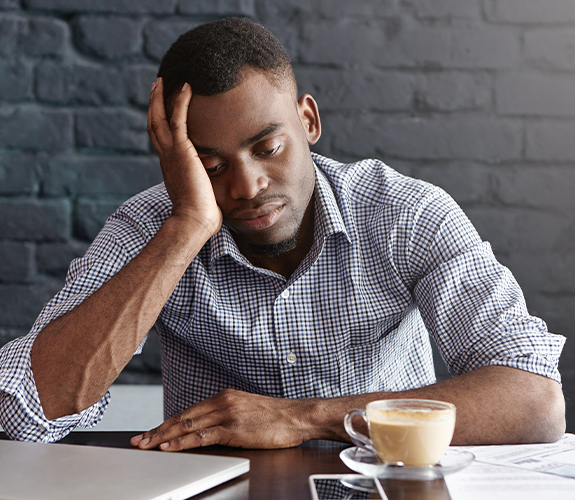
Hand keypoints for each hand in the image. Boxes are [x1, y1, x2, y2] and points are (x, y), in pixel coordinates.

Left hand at [130, 389, 315, 450]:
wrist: (297, 416)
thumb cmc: (275, 417)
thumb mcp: (246, 411)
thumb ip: (226, 416)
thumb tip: (207, 429)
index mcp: (224, 396)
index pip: (188, 411)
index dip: (166, 423)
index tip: (151, 432)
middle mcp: (222, 402)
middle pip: (182, 417)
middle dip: (158, 430)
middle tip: (139, 440)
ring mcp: (227, 414)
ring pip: (187, 426)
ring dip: (164, 437)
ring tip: (146, 445)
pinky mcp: (234, 428)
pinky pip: (202, 435)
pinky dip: (183, 442)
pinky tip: (170, 447)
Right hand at [148, 78, 222, 236]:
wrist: (194, 220)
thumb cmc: (201, 215)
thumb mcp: (202, 195)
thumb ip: (205, 186)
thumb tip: (217, 191)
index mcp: (170, 167)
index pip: (162, 140)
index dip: (160, 123)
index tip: (162, 111)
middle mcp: (166, 158)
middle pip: (154, 125)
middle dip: (154, 105)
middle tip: (156, 87)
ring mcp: (171, 154)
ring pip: (159, 118)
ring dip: (161, 98)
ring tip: (163, 81)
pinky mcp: (181, 151)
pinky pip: (178, 120)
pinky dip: (180, 102)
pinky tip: (186, 87)